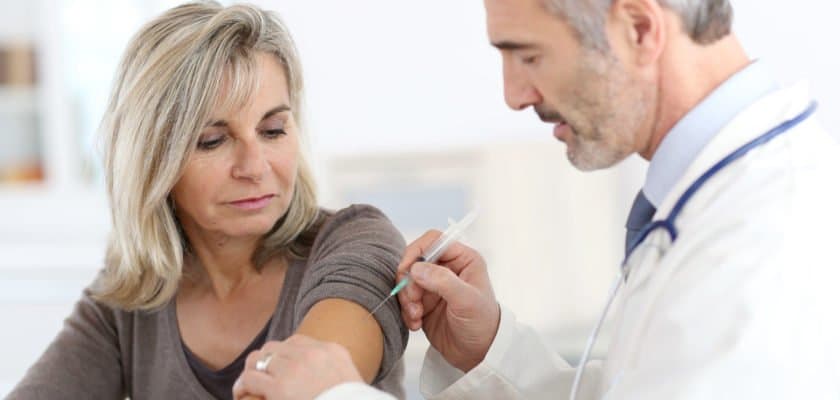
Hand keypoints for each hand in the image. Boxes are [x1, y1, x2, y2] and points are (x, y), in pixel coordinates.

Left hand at [233, 335, 362, 399]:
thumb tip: (317, 378)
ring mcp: (296, 369)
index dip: (283, 355)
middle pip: (276, 347)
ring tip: (247, 385)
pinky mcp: (280, 388)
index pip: (298, 341)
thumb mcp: (349, 381)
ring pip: (259, 359)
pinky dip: (242, 386)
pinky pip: (250, 379)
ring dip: (251, 371)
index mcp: (333, 351)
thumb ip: (333, 372)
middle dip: (265, 361)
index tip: (278, 368)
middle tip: (259, 377)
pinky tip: (241, 394)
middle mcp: (313, 354)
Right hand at [397, 230, 499, 371]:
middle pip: (415, 261)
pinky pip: (405, 299)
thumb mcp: (467, 300)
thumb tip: (416, 268)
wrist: (479, 354)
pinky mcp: (424, 302)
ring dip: (406, 299)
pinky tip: (416, 323)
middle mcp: (447, 269)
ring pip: (407, 281)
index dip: (416, 252)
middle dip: (409, 281)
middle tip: (413, 301)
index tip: (406, 270)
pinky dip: (406, 311)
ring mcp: (434, 286)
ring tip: (416, 316)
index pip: (433, 241)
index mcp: (463, 259)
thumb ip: (443, 281)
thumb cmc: (482, 324)